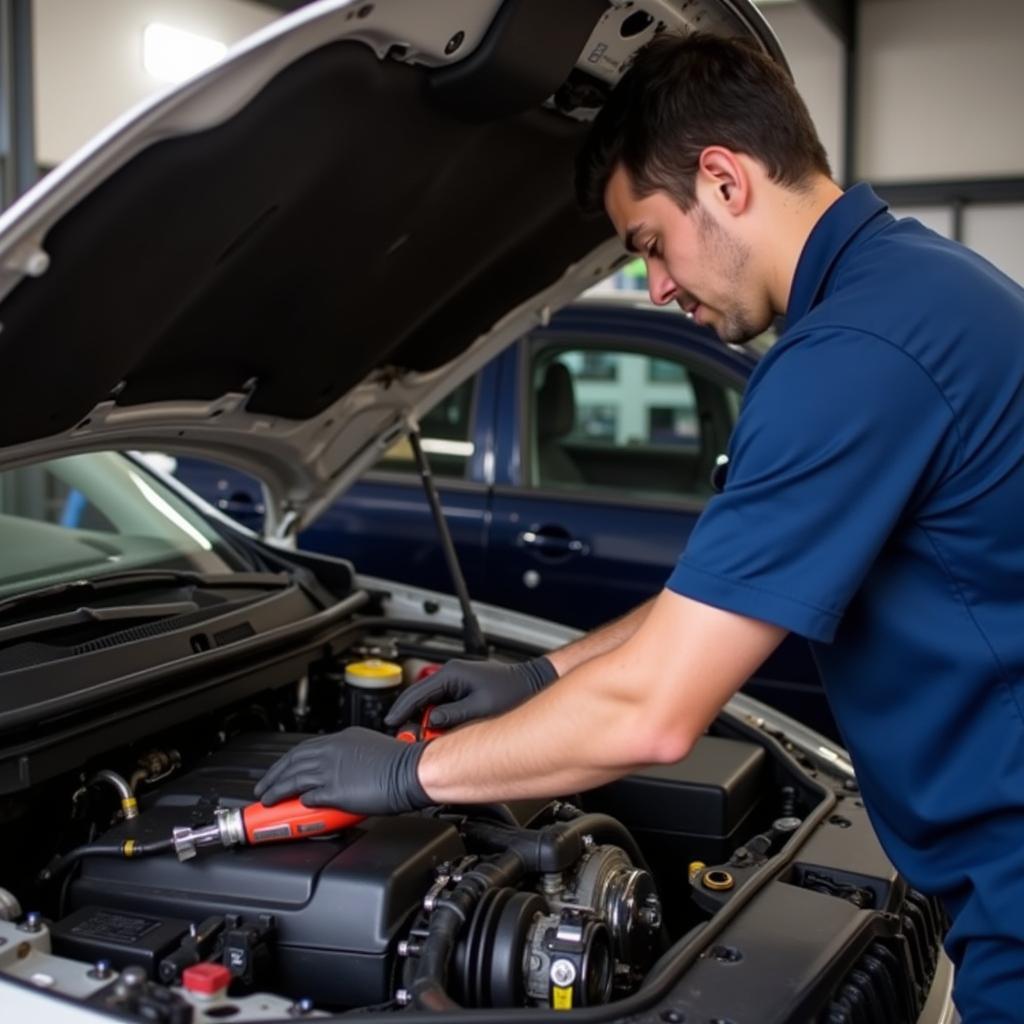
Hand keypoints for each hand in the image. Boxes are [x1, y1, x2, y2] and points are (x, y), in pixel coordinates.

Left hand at [253, 727, 431, 814]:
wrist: (412, 771)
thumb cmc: (400, 762)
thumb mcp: (370, 749)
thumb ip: (351, 758)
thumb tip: (341, 770)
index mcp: (342, 739)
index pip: (305, 749)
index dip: (288, 761)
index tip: (281, 770)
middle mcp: (332, 751)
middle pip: (292, 762)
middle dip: (274, 775)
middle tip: (263, 787)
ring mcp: (332, 770)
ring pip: (293, 779)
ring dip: (277, 790)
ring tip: (266, 800)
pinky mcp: (334, 790)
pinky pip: (309, 796)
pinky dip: (297, 802)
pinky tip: (292, 807)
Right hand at [383, 656, 557, 729]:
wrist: (533, 684)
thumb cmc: (513, 692)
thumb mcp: (480, 708)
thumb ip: (453, 716)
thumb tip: (433, 723)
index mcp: (452, 673)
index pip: (417, 693)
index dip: (401, 710)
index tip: (391, 723)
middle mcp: (452, 674)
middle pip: (422, 699)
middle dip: (416, 719)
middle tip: (413, 738)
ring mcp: (457, 681)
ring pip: (432, 704)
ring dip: (430, 720)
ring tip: (430, 738)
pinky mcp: (463, 690)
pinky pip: (444, 705)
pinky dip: (440, 719)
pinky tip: (443, 731)